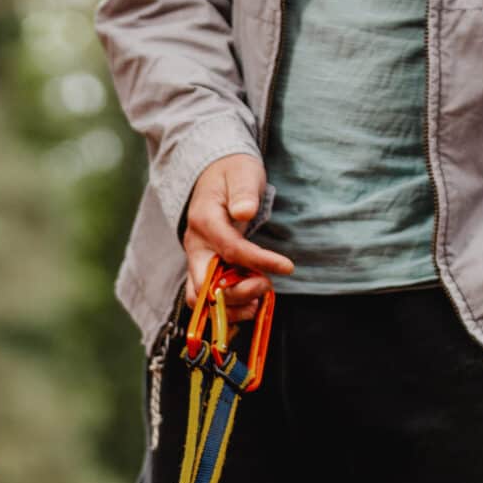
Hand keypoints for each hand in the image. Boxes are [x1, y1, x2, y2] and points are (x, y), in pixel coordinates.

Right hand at [182, 154, 293, 320]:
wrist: (216, 175)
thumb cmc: (233, 173)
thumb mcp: (242, 174)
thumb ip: (243, 193)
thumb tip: (244, 213)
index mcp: (204, 222)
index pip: (230, 250)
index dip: (258, 262)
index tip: (287, 266)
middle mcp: (195, 247)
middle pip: (205, 286)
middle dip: (236, 294)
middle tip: (265, 285)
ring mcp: (197, 261)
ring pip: (202, 300)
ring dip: (231, 307)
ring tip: (260, 299)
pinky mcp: (204, 270)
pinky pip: (208, 300)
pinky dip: (228, 308)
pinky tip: (252, 303)